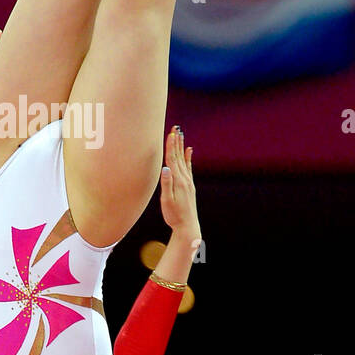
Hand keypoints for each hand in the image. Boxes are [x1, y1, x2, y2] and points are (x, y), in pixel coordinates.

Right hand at [159, 126, 200, 243]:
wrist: (188, 226)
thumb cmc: (174, 216)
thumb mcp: (167, 201)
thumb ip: (167, 184)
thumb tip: (165, 168)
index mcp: (178, 181)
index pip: (173, 159)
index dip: (171, 146)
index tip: (170, 133)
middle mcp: (185, 179)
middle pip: (179, 156)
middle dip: (176, 141)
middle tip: (176, 128)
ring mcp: (188, 182)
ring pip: (184, 159)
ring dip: (181, 146)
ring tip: (180, 134)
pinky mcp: (189, 186)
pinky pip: (188, 167)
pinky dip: (188, 157)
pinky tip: (189, 151)